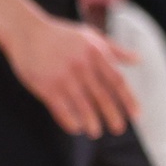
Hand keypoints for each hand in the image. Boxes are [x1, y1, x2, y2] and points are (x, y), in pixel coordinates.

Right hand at [0, 12, 137, 137]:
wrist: (27, 32)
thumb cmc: (61, 35)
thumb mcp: (91, 36)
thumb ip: (114, 49)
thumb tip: (138, 60)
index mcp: (95, 53)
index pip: (117, 81)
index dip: (128, 100)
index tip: (136, 115)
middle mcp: (82, 66)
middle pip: (102, 96)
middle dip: (112, 115)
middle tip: (119, 129)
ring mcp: (63, 77)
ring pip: (82, 105)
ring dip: (91, 122)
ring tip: (96, 133)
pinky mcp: (46, 87)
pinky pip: (60, 109)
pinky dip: (69, 121)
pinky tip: (75, 129)